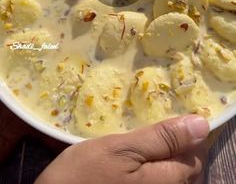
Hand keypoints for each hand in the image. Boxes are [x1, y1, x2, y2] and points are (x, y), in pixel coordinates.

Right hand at [35, 115, 208, 183]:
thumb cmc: (85, 174)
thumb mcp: (122, 148)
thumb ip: (163, 138)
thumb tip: (201, 124)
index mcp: (168, 181)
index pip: (196, 154)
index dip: (187, 133)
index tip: (167, 117)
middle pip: (187, 169)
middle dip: (175, 146)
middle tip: (150, 128)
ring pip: (171, 178)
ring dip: (162, 157)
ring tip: (140, 142)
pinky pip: (155, 182)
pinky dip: (151, 170)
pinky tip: (132, 162)